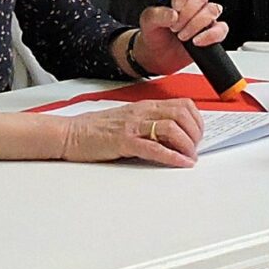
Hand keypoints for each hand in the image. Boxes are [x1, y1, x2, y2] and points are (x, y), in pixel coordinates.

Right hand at [60, 100, 200, 167]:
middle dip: (195, 134)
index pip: (182, 105)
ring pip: (171, 128)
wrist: (70, 133)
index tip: (199, 136)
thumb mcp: (128, 121)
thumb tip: (173, 137)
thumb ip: (149, 125)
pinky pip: (153, 148)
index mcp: (145, 106)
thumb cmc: (96, 130)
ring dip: (186, 145)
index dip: (197, 121)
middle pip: (182, 115)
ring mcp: (132, 126)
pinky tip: (180, 163)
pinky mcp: (123, 142)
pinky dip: (171, 157)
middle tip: (196, 149)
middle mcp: (141, 112)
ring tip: (189, 157)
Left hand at [128, 0, 228, 76]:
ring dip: (195, 25)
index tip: (176, 6)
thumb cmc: (154, 33)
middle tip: (174, 26)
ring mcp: (204, 15)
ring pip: (212, 10)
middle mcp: (193, 1)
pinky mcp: (213, 31)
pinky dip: (210, 35)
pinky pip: (221, 29)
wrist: (158, 56)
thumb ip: (156, 14)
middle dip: (186, 14)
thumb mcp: (147, 22)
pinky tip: (196, 41)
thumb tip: (172, 14)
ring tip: (181, 35)